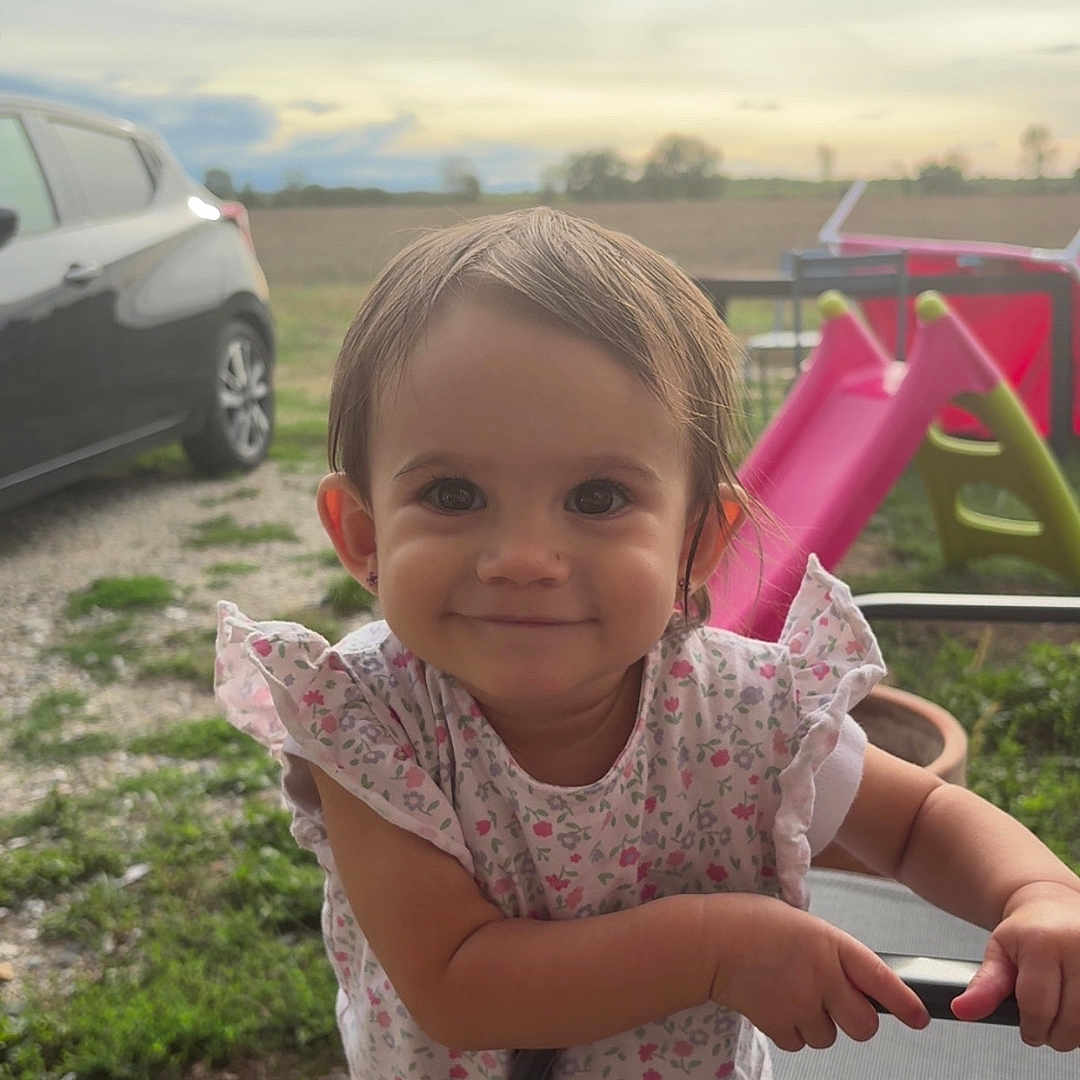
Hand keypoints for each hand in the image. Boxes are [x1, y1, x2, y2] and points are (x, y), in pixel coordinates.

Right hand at [711, 895, 928, 1050]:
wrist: (709, 940)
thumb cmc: (753, 922)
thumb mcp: (801, 924)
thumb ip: (830, 952)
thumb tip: (853, 981)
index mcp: (831, 943)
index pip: (881, 980)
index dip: (906, 1003)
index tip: (920, 1018)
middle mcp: (823, 976)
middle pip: (864, 1025)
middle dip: (855, 1020)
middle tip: (835, 1004)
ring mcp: (801, 1004)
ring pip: (829, 1037)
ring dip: (816, 1023)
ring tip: (789, 993)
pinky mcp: (778, 1025)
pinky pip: (798, 1043)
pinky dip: (789, 1030)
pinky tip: (773, 1003)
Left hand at [951, 881, 1079, 1050]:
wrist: (1053, 906)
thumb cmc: (1025, 931)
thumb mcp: (998, 952)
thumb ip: (983, 985)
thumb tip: (961, 1010)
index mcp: (1042, 942)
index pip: (1038, 1006)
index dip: (1032, 1028)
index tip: (1029, 1031)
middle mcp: (1077, 948)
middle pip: (1069, 1021)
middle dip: (1053, 1033)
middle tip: (1043, 1022)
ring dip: (1073, 1031)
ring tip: (1059, 1013)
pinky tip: (1074, 1006)